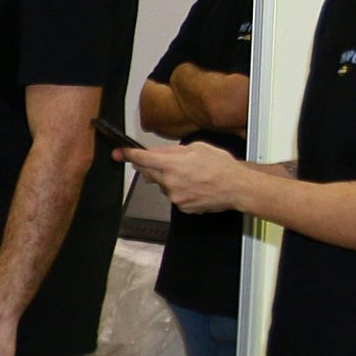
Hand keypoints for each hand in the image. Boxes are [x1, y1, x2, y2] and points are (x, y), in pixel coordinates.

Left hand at [121, 141, 246, 213]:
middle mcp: (169, 183)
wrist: (236, 187)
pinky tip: (194, 185)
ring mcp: (175, 197)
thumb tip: (156, 153)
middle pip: (148, 173)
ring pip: (162, 185)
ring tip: (191, 174)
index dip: (128, 155)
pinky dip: (179, 189)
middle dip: (151, 166)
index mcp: (171, 164)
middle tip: (164, 161)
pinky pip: (173, 195)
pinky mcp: (182, 207)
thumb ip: (172, 151)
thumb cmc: (220, 165)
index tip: (119, 153)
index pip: (142, 159)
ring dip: (169, 178)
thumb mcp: (195, 148)